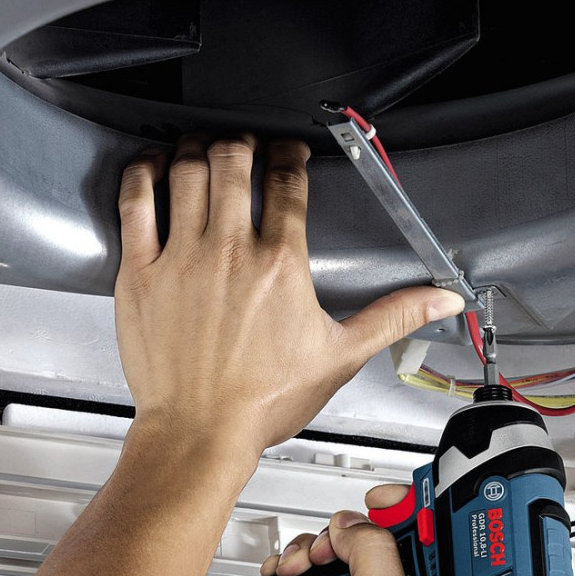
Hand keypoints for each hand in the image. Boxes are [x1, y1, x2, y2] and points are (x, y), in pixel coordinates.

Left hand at [114, 136, 464, 466]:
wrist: (201, 433)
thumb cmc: (263, 401)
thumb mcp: (341, 357)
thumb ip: (392, 317)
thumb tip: (439, 300)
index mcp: (281, 264)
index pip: (287, 182)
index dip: (291, 155)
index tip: (291, 153)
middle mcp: (230, 251)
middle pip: (234, 159)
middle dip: (245, 141)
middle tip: (248, 146)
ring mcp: (181, 258)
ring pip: (187, 170)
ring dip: (198, 147)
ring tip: (206, 148)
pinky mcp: (140, 273)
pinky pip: (135, 201)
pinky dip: (145, 173)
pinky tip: (155, 167)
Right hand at [264, 484, 452, 575]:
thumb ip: (373, 553)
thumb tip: (354, 525)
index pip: (420, 540)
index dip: (401, 511)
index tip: (379, 498)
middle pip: (365, 543)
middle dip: (338, 537)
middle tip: (329, 550)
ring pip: (329, 560)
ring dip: (307, 554)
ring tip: (299, 570)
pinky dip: (288, 575)